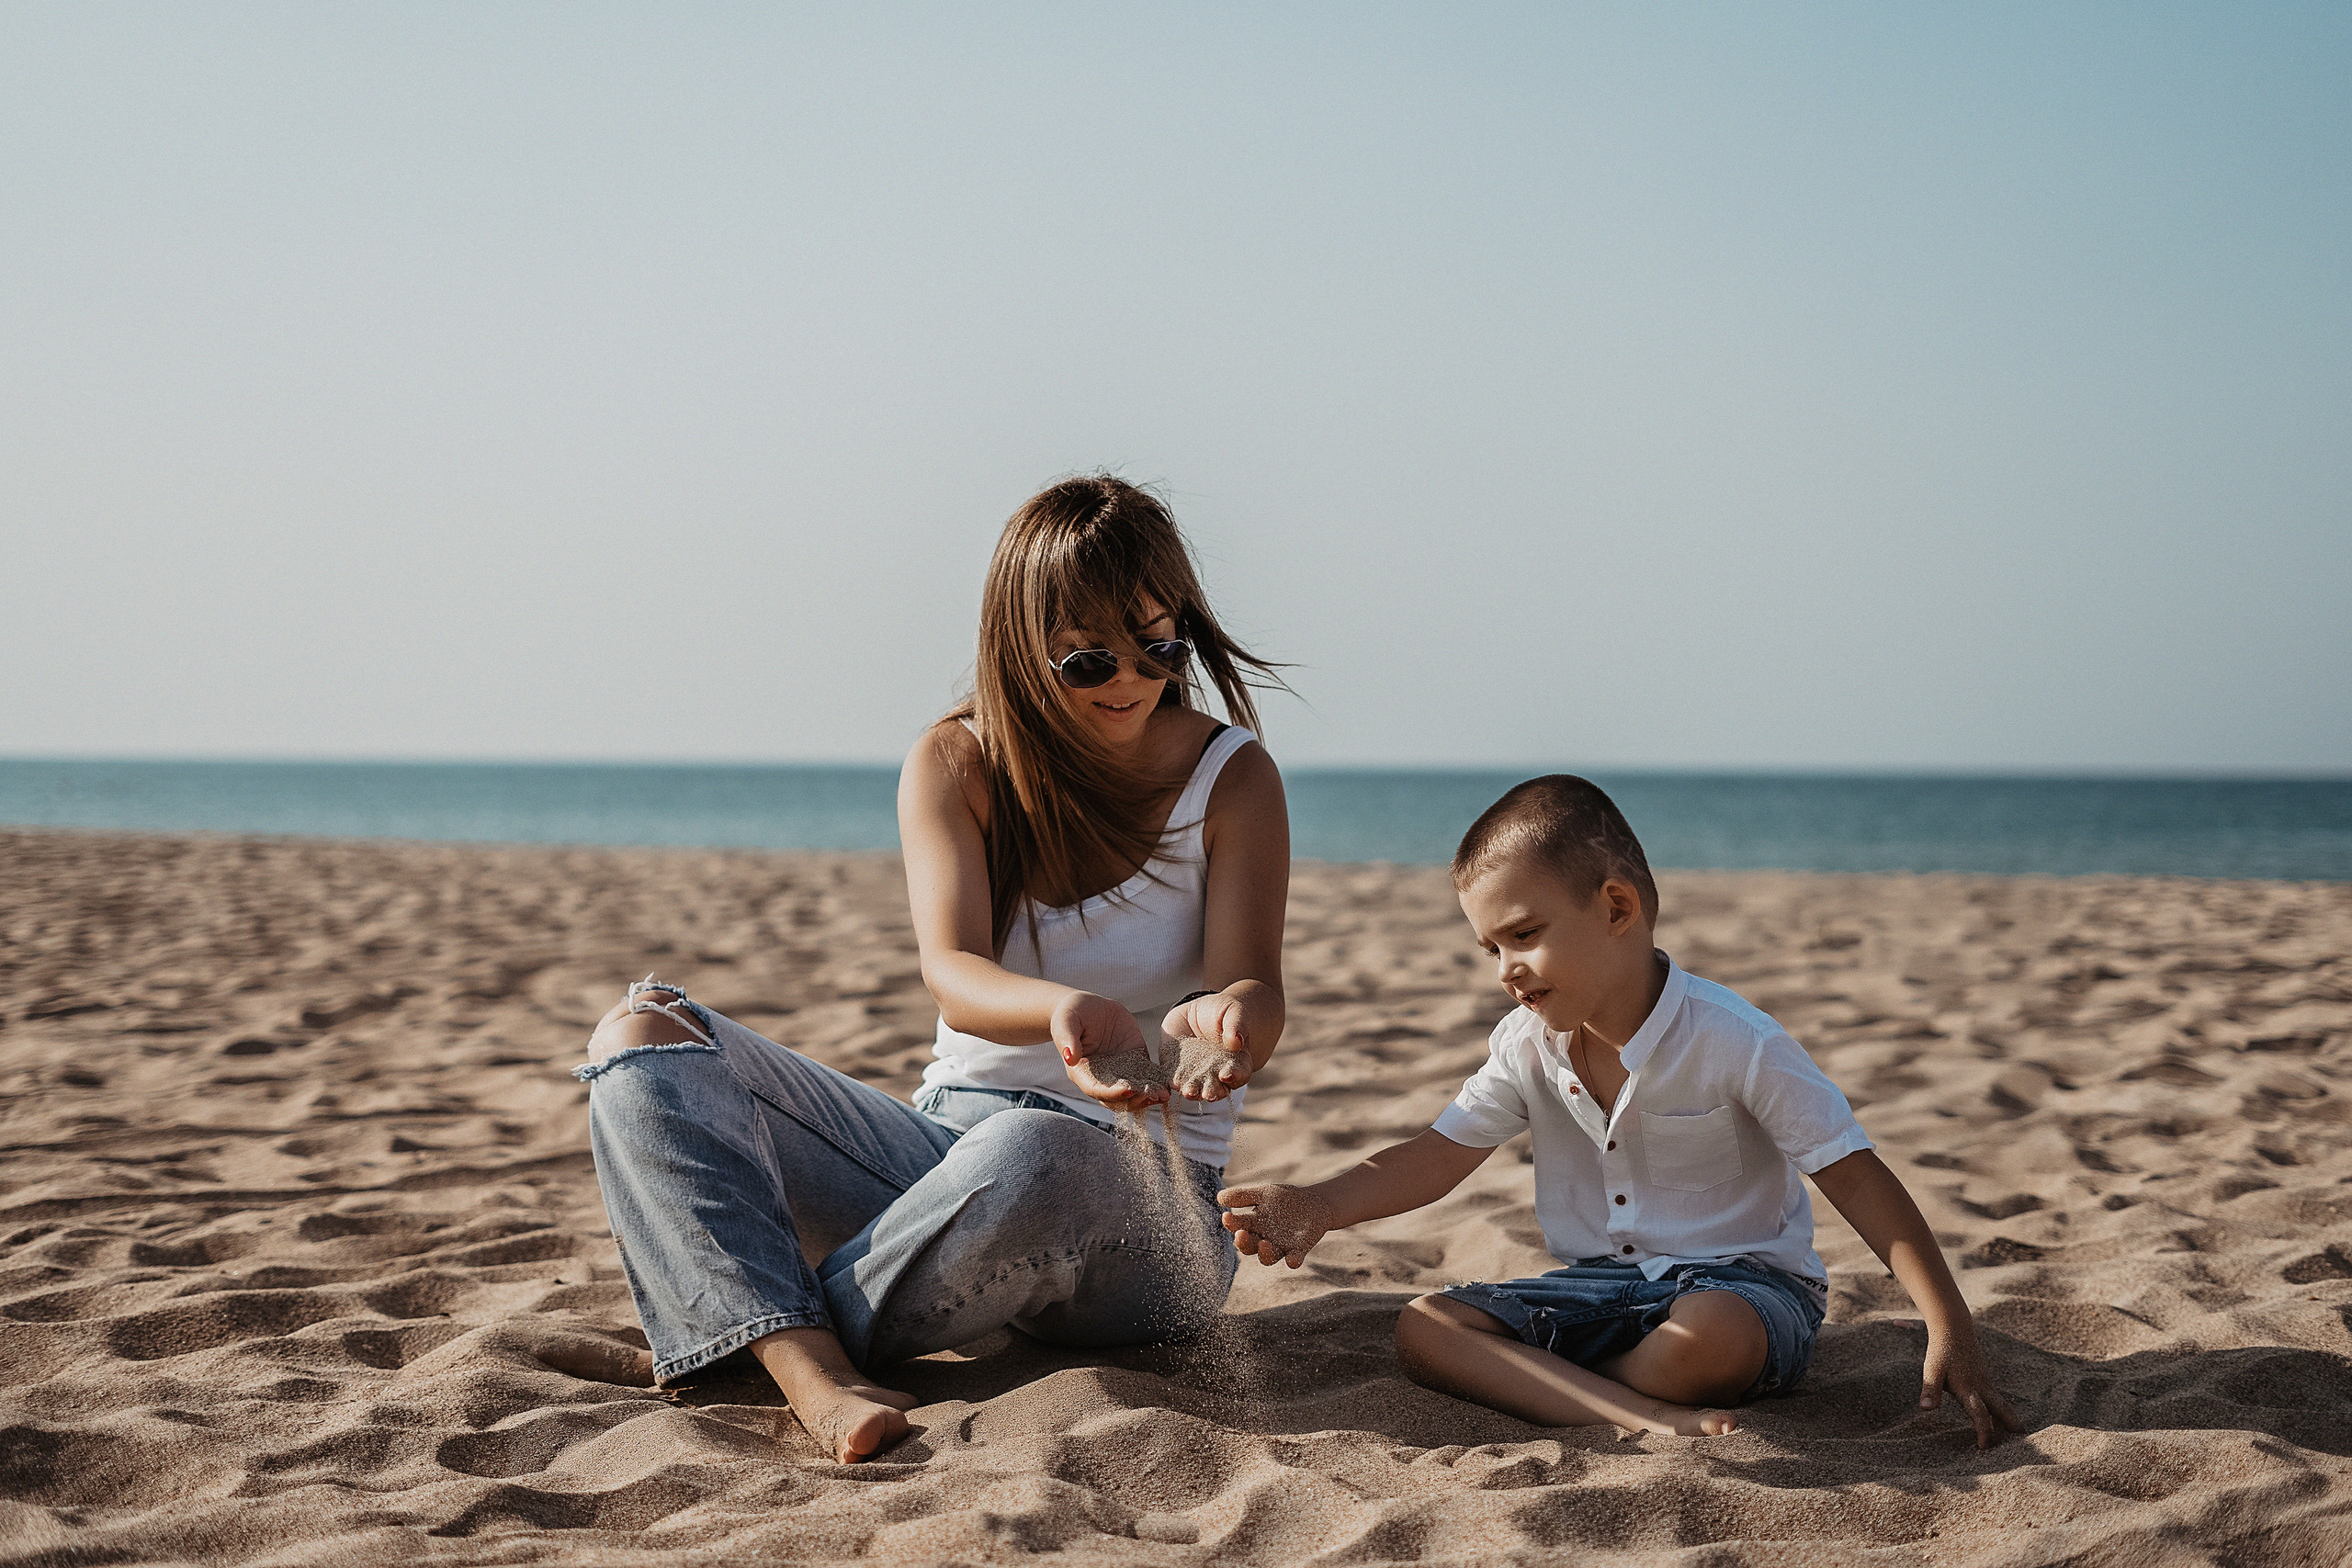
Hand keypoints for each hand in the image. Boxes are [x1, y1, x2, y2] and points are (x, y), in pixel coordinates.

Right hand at [1051, 991, 1158, 1108]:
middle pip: (1117, 1099)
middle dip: (1135, 1100)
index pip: (1096, 1089)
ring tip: (1163, 1095)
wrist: (1088, 1007)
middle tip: (1152, 1097)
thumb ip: (1067, 1039)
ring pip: (1134, 1092)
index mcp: (1082, 1072)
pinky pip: (1146, 1075)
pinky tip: (1168, 1085)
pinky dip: (1156, 1082)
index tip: (1128, 1089)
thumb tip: (1069, 1057)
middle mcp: (1101, 1077)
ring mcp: (1119, 1071)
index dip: (1111, 1092)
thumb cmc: (1072, 1014)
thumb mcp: (1066, 1022)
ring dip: (1148, 1096)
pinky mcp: (1135, 1061)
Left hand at [1159, 988, 1262, 1100]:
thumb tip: (1236, 1041)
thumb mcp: (1234, 1014)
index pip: (1239, 1073)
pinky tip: (1172, 1083)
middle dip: (1212, 1091)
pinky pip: (1175, 1077)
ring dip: (1193, 1091)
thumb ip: (1236, 1027)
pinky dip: (1173, 1081)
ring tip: (1189, 1092)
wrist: (1200, 1013)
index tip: (1227, 1074)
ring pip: (1196, 1087)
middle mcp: (1217, 1074)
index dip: (1235, 1076)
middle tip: (1208, 1093)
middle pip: (1217, 1087)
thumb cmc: (1225, 1013)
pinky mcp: (1177, 1069)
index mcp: (1236, 1063)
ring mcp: (1197, 1074)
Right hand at [1217, 1182, 1332, 1267]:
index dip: (1231, 1224)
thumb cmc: (1285, 1199)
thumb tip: (1219, 1197)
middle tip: (1241, 1233)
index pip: (1237, 1227)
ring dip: (1264, 1253)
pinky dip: (1292, 1261)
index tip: (1226, 1216)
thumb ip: (1244, 1196)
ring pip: (1268, 1258)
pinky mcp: (1298, 1250)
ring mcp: (1281, 1246)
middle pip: (1249, 1247)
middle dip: (1243, 1242)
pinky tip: (1292, 1259)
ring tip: (1264, 1243)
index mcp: (1253, 1225)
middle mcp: (1263, 1239)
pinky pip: (1294, 1259)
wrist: (1313, 1203)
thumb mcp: (1264, 1194)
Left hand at [1920, 1327, 2023, 1447]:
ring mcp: (1986, 1382)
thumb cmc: (1941, 1352)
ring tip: (2017, 1435)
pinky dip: (2002, 1409)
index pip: (1980, 1415)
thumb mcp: (1932, 1371)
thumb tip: (1925, 1409)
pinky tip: (2001, 1417)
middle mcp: (1982, 1387)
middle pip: (2002, 1410)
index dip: (1984, 1433)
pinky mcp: (1985, 1378)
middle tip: (2022, 1444)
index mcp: (1968, 1389)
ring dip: (2009, 1418)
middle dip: (2011, 1426)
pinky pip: (1998, 1397)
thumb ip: (1930, 1391)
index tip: (1983, 1448)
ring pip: (2002, 1404)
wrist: (1954, 1329)